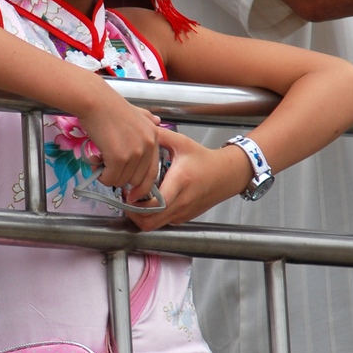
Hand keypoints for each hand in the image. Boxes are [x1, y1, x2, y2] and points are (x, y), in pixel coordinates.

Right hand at [76, 88, 161, 200]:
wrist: (94, 101)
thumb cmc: (110, 105)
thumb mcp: (136, 111)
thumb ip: (147, 118)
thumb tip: (157, 121)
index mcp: (154, 137)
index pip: (152, 172)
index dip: (141, 186)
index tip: (133, 194)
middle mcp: (148, 146)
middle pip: (136, 180)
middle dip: (120, 178)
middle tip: (107, 167)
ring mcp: (135, 152)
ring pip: (121, 181)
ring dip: (108, 176)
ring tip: (99, 160)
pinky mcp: (119, 157)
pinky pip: (110, 178)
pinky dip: (100, 175)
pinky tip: (95, 161)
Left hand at [127, 128, 252, 229]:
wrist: (226, 175)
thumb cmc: (204, 160)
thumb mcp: (182, 143)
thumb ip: (160, 135)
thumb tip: (141, 127)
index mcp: (180, 181)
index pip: (156, 203)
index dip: (137, 203)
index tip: (128, 194)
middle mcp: (182, 201)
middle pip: (150, 221)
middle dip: (133, 213)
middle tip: (126, 200)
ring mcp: (182, 212)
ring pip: (154, 225)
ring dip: (140, 217)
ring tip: (135, 202)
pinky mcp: (183, 218)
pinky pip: (162, 223)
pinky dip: (151, 217)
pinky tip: (148, 203)